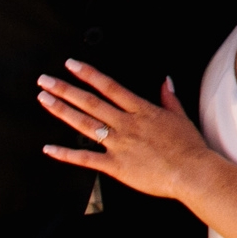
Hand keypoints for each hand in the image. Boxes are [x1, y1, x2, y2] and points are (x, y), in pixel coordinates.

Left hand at [39, 60, 215, 202]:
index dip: (88, 74)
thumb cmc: (188, 148)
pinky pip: (85, 159)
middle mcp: (126, 124)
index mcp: (141, 111)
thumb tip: (165, 82)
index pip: (109, 86)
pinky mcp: (115, 165)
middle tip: (45, 80)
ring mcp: (118, 144)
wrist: (192, 172)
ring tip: (45, 100)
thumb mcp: (180, 117)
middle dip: (65, 89)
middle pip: (90, 102)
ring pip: (84, 124)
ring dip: (62, 111)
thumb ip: (169, 98)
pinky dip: (66, 154)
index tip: (72, 65)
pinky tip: (50, 148)